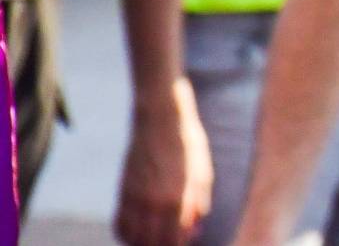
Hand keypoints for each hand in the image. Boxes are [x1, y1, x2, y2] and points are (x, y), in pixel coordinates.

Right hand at [117, 78, 212, 245]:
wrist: (160, 119)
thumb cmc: (188, 145)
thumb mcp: (203, 173)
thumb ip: (199, 205)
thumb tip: (194, 230)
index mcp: (177, 198)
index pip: (173, 240)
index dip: (178, 244)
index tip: (184, 241)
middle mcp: (152, 202)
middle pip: (151, 243)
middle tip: (170, 240)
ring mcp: (134, 197)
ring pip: (132, 238)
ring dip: (143, 243)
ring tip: (155, 237)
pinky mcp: (123, 190)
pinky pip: (120, 224)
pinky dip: (127, 234)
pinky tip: (139, 230)